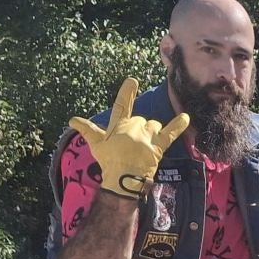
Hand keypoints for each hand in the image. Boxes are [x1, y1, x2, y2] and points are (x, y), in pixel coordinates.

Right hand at [69, 77, 189, 199]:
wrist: (122, 178)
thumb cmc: (108, 161)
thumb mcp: (96, 144)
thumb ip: (87, 129)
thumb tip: (72, 120)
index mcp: (118, 125)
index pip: (122, 105)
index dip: (127, 92)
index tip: (133, 80)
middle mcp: (133, 127)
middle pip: (141, 119)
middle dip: (138, 128)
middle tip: (132, 144)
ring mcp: (147, 136)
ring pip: (153, 125)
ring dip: (151, 131)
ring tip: (144, 144)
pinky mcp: (158, 146)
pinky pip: (171, 133)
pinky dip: (179, 125)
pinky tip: (186, 117)